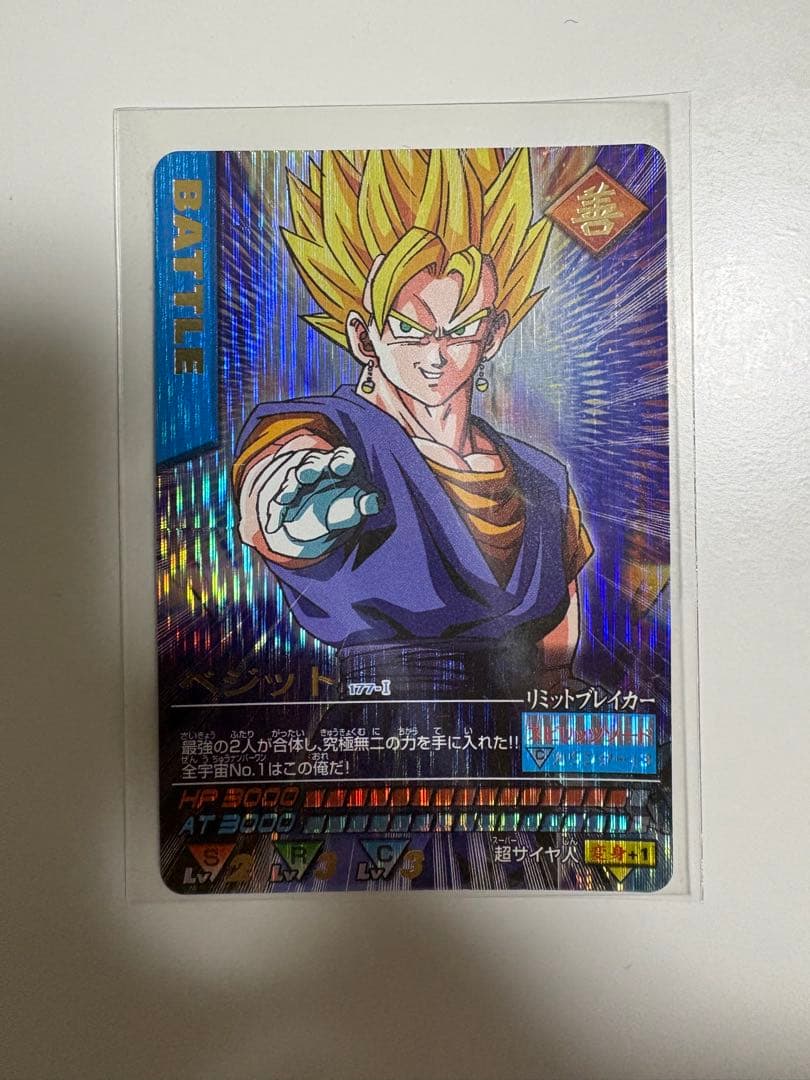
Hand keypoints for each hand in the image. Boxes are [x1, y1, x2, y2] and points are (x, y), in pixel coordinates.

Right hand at [253, 446, 380, 558]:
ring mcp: (297, 478)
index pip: (341, 456)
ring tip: (284, 500)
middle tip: (305, 475)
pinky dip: (274, 514)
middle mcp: (317, 466)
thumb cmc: (346, 501)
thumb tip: (375, 502)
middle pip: (311, 462)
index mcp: (340, 464)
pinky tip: (272, 526)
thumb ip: (366, 503)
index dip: (340, 460)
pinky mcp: (283, 494)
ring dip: (287, 489)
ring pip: (290, 479)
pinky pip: (277, 502)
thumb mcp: (358, 504)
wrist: (320, 512)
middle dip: (308, 468)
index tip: (340, 467)